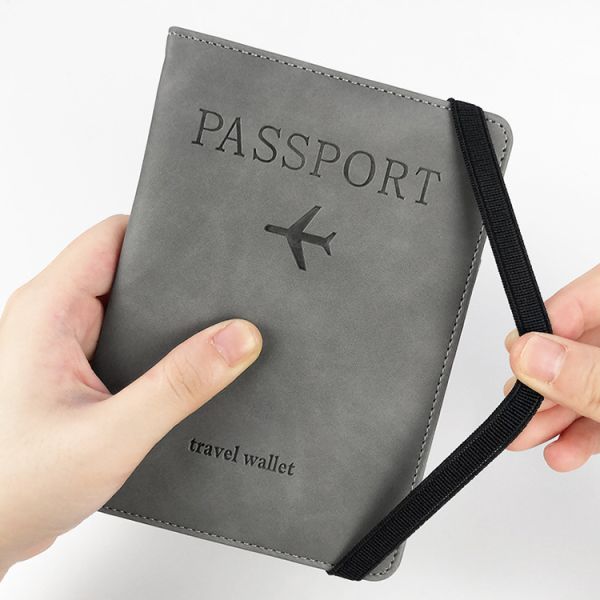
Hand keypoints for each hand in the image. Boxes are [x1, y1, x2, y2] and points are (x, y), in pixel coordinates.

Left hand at [0, 215, 261, 578]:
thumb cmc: (13, 487)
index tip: (211, 247)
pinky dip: (157, 350)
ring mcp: (64, 346)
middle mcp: (53, 319)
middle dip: (177, 285)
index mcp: (49, 311)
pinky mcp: (75, 372)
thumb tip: (237, 340)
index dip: (163, 234)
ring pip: (130, 308)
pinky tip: (183, 372)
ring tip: (211, 340)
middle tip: (224, 304)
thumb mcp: (111, 435)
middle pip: (128, 270)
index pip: (113, 237)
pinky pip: (125, 340)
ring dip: (168, 323)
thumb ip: (179, 385)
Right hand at [504, 263, 599, 470]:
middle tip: (516, 403)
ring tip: (528, 437)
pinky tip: (564, 450)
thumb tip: (530, 356)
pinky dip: (585, 431)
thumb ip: (589, 376)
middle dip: (545, 380)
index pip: (594, 291)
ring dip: (556, 413)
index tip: (520, 352)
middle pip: (582, 341)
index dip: (549, 319)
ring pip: (590, 378)